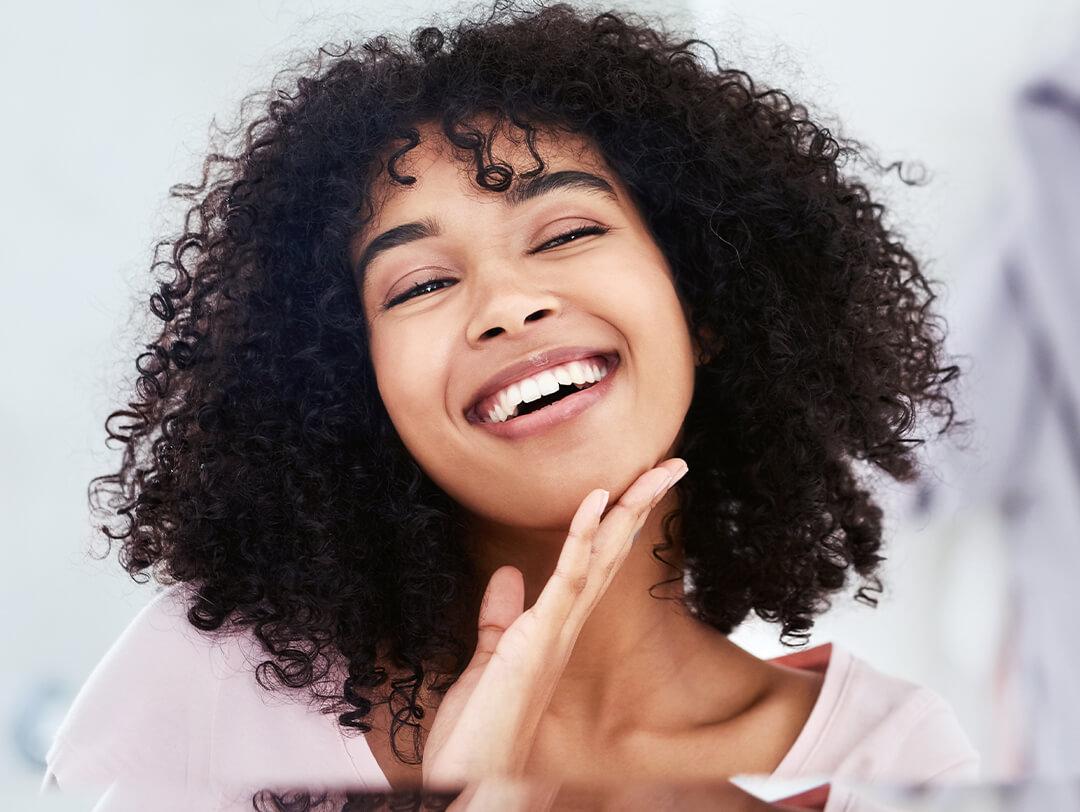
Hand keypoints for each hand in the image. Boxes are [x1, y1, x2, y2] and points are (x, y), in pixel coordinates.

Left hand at [422, 458, 689, 789]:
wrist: (476, 780)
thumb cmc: (482, 729)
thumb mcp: (488, 659)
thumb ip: (500, 618)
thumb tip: (507, 576)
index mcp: (558, 625)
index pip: (594, 561)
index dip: (617, 520)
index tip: (637, 482)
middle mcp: (569, 624)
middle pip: (612, 551)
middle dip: (641, 505)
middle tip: (672, 464)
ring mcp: (558, 629)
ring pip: (601, 556)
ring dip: (628, 508)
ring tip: (656, 469)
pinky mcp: (540, 637)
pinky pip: (567, 577)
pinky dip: (581, 536)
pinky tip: (596, 500)